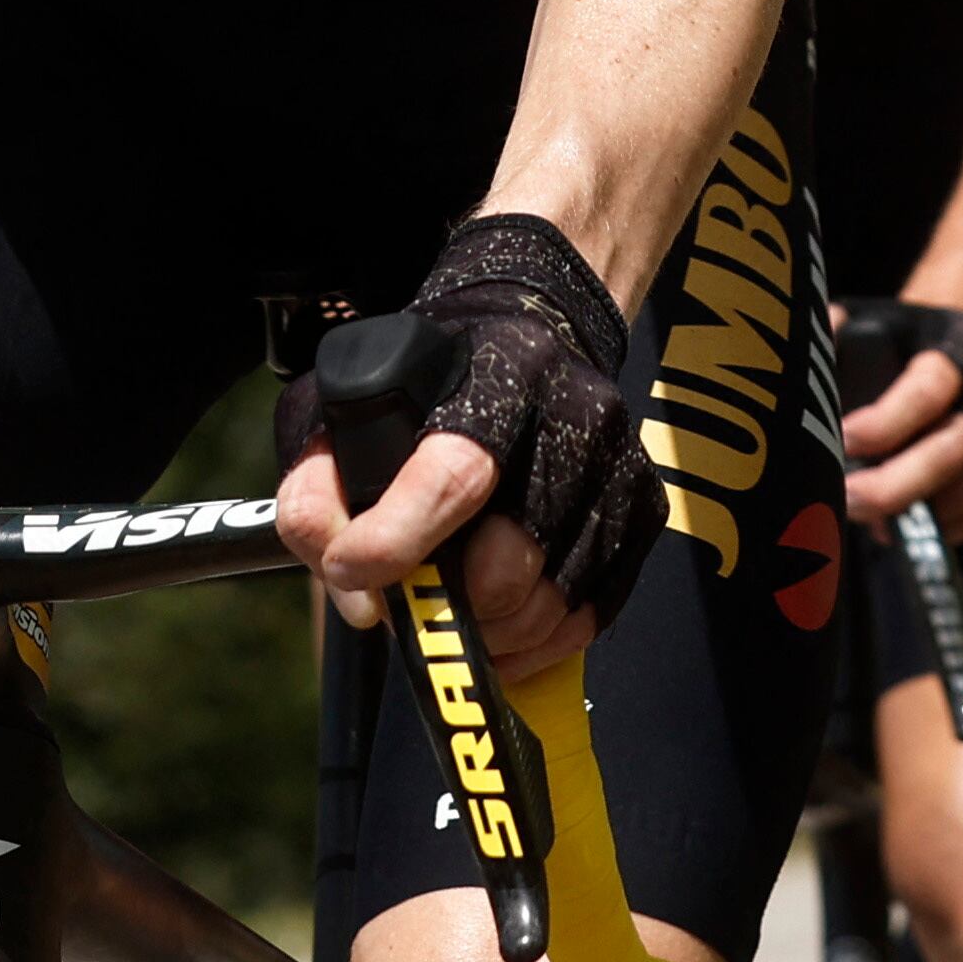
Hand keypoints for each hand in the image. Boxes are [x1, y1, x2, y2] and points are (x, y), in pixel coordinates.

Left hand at [274, 214, 661, 674]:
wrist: (534, 321)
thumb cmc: (426, 374)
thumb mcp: (344, 398)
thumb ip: (317, 489)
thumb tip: (348, 589)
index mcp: (496, 372)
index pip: (451, 475)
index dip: (396, 541)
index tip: (353, 573)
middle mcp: (572, 414)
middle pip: (504, 563)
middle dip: (446, 600)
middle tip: (412, 594)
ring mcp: (618, 466)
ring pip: (547, 605)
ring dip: (488, 631)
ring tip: (453, 603)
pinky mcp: (644, 509)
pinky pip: (587, 618)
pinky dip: (534, 640)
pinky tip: (498, 615)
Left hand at [836, 299, 962, 537]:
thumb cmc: (904, 336)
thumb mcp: (869, 318)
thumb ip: (833, 340)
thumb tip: (799, 374)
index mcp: (958, 340)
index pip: (929, 388)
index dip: (886, 423)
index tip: (843, 444)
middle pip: (958, 445)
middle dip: (900, 483)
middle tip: (847, 502)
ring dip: (927, 512)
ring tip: (875, 520)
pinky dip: (960, 524)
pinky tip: (921, 526)